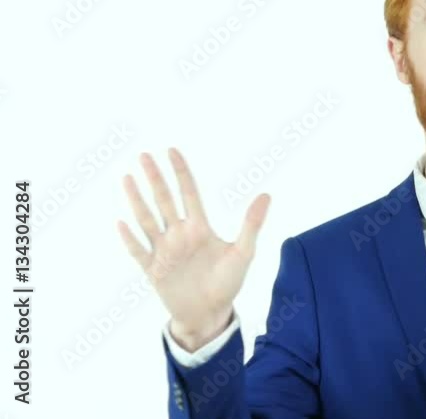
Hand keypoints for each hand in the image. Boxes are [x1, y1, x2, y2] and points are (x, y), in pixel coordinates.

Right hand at [116, 148, 270, 350]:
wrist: (210, 313)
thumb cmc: (228, 283)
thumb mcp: (243, 252)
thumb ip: (251, 224)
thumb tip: (266, 195)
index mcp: (199, 228)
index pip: (188, 193)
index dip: (180, 172)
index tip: (171, 150)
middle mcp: (179, 235)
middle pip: (164, 200)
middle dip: (155, 178)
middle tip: (144, 155)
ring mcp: (164, 251)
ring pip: (147, 220)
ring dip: (137, 200)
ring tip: (127, 178)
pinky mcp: (153, 270)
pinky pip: (138, 251)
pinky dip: (130, 238)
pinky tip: (122, 222)